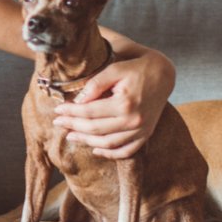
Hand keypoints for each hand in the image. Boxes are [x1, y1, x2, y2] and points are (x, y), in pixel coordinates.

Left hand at [52, 47, 174, 158]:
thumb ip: (95, 84)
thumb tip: (77, 101)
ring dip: (86, 142)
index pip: (89, 112)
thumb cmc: (136, 67)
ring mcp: (141, 130)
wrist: (163, 74)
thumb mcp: (115, 68)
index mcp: (125, 103)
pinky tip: (95, 149)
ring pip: (108, 144)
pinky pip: (126, 151)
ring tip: (71, 136)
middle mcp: (134, 120)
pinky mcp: (146, 134)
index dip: (70, 113)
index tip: (57, 111)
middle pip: (95, 130)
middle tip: (58, 124)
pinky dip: (110, 154)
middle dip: (73, 127)